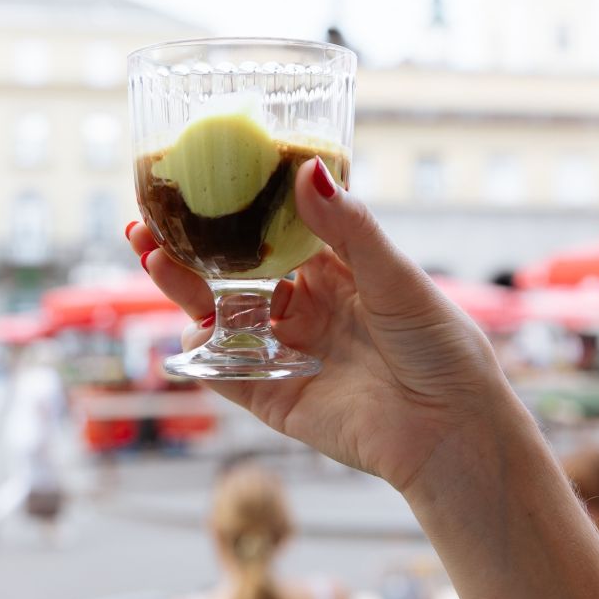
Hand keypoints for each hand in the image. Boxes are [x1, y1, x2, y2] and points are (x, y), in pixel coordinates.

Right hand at [127, 158, 509, 492]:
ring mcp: (285, 351)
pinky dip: (200, 354)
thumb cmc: (441, 346)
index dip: (231, 210)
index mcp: (334, 272)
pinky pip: (225, 373)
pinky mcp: (273, 396)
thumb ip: (347, 227)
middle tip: (146, 220)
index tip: (196, 180)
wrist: (453, 429)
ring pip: (219, 316)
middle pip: (232, 272)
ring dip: (182, 289)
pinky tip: (184, 327)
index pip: (269, 232)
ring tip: (151, 255)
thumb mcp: (394, 275)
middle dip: (189, 247)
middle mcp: (304, 308)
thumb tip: (307, 168)